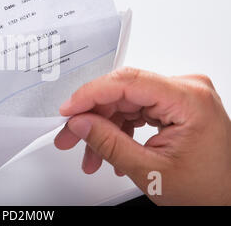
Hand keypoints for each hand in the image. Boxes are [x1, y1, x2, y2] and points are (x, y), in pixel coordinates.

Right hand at [54, 67, 230, 204]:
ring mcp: (181, 97)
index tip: (68, 110)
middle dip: (93, 117)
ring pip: (125, 103)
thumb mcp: (149, 170)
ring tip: (91, 155)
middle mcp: (187, 90)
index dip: (91, 94)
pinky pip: (136, 110)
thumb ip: (108, 143)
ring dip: (103, 128)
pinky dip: (119, 130)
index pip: (127, 82)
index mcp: (189, 99)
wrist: (226, 200)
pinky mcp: (175, 106)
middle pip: (123, 93)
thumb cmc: (207, 191)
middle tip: (69, 136)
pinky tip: (110, 150)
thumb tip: (80, 122)